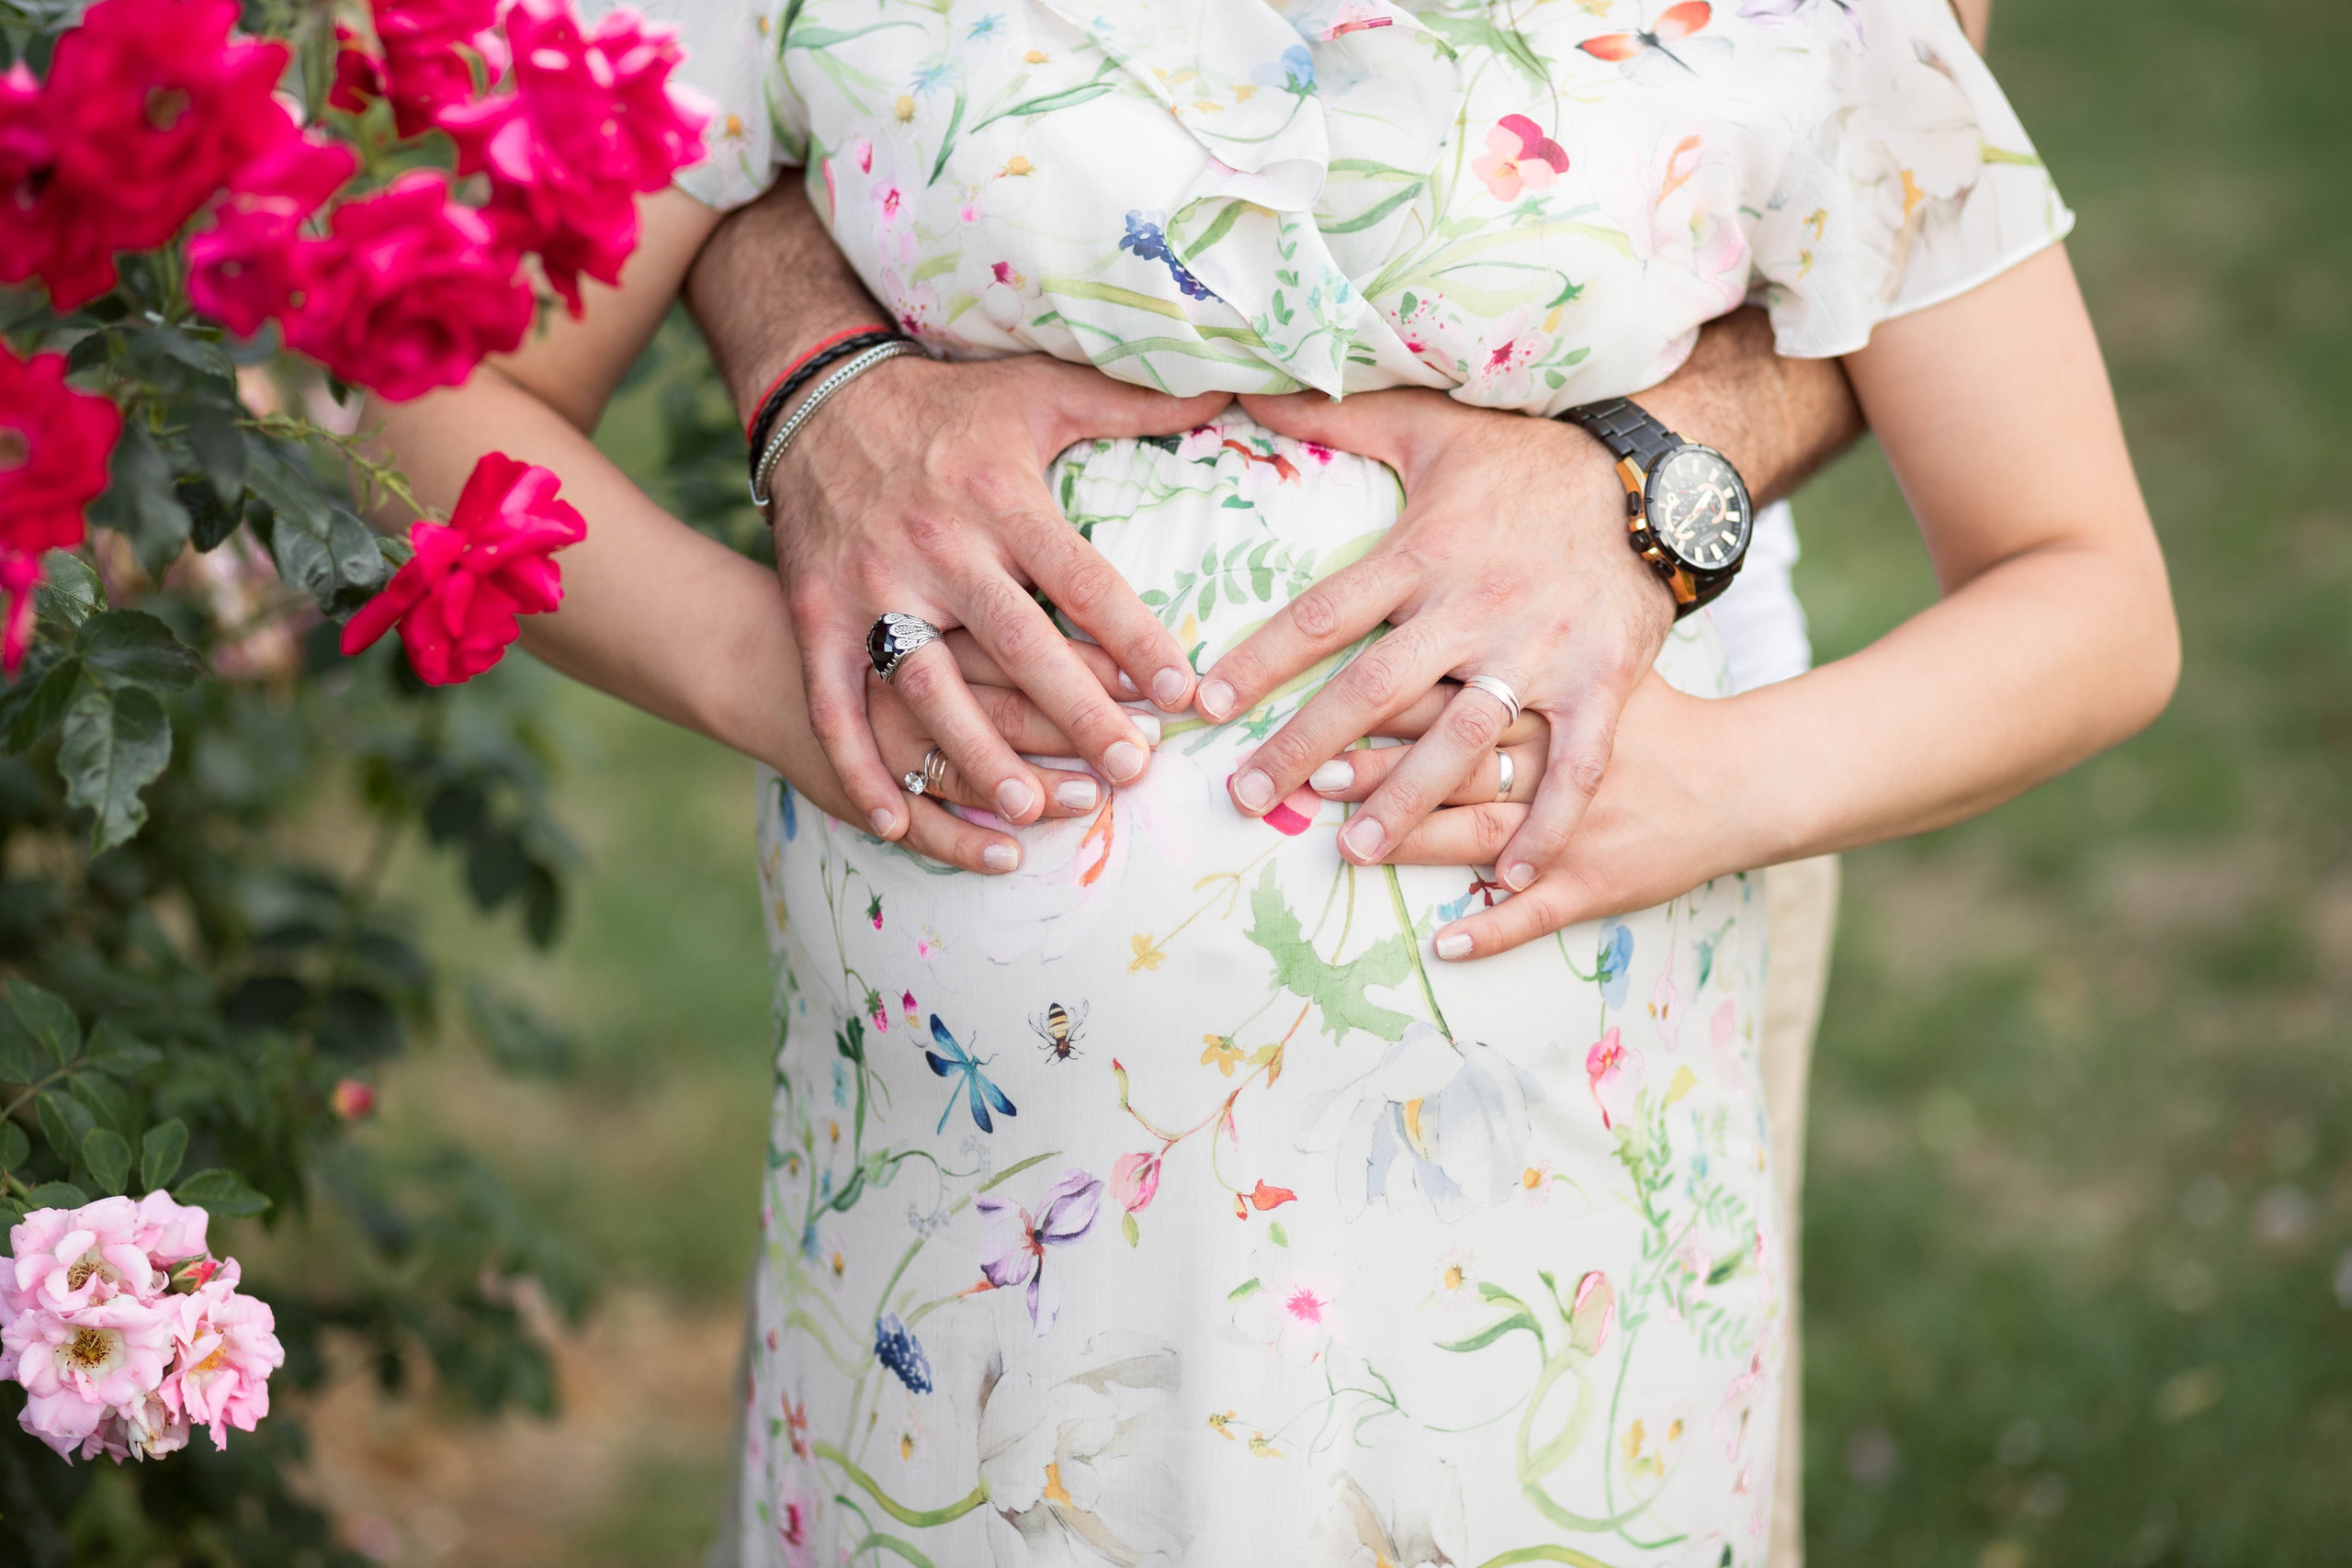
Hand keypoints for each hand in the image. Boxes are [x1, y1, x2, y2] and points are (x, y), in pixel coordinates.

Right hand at [769, 351, 1227, 840]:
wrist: (815, 396)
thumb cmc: (949, 406)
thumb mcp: (1039, 389)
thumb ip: (1132, 400)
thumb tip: (1227, 385)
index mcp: (1001, 496)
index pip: (1081, 578)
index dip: (1134, 637)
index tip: (1182, 695)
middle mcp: (938, 545)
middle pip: (1016, 641)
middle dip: (1076, 712)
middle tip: (1132, 772)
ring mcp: (872, 584)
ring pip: (928, 683)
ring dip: (975, 751)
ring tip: (1030, 809)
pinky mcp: (817, 611)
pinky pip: (834, 698)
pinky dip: (858, 762)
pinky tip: (894, 821)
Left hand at [1202, 388, 1672, 888]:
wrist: (1652, 475)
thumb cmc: (1527, 460)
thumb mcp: (1433, 428)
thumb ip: (1337, 419)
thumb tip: (1248, 390)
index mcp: (1423, 550)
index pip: (1321, 612)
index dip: (1260, 660)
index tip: (1204, 705)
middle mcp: (1473, 606)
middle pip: (1373, 690)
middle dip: (1304, 748)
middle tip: (1247, 799)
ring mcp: (1539, 652)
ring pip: (1460, 741)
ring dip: (1407, 801)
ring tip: (1354, 851)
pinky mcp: (1601, 684)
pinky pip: (1573, 768)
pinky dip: (1545, 826)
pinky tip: (1510, 878)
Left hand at [1312, 675, 1754, 958]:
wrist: (1740, 776)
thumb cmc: (1649, 715)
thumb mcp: (1585, 662)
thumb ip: (1510, 647)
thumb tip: (1431, 606)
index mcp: (1547, 697)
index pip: (1455, 694)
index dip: (1390, 701)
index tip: (1329, 706)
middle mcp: (1554, 757)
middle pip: (1458, 762)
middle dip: (1385, 772)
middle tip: (1317, 777)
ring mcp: (1575, 826)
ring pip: (1484, 835)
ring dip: (1417, 842)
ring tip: (1352, 850)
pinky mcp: (1599, 881)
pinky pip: (1540, 913)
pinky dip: (1492, 931)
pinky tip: (1443, 944)